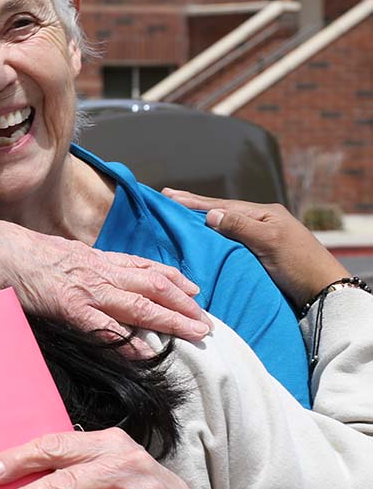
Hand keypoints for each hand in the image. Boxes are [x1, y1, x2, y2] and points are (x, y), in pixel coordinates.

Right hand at [0, 218, 209, 344]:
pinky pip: (106, 328)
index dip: (173, 278)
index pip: (143, 267)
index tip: (194, 289)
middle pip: (153, 286)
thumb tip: (89, 273)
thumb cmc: (21, 253)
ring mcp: (87, 290)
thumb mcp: (59, 253)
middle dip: (184, 304)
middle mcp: (99, 271)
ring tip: (196, 333)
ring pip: (140, 306)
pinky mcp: (71, 308)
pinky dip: (129, 341)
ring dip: (172, 320)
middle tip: (208, 320)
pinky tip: (148, 352)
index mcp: (96, 259)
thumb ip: (80, 265)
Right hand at [161, 191, 348, 309]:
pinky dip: (212, 239)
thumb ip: (240, 227)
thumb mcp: (269, 242)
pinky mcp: (259, 258)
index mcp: (264, 214)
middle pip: (221, 212)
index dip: (195, 202)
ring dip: (201, 221)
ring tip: (179, 215)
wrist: (322, 291)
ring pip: (224, 227)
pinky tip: (202, 239)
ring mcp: (260, 239)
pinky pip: (229, 243)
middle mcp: (260, 223)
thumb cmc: (299, 265)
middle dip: (193, 206)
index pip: (222, 206)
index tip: (170, 196)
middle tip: (167, 198)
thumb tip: (210, 214)